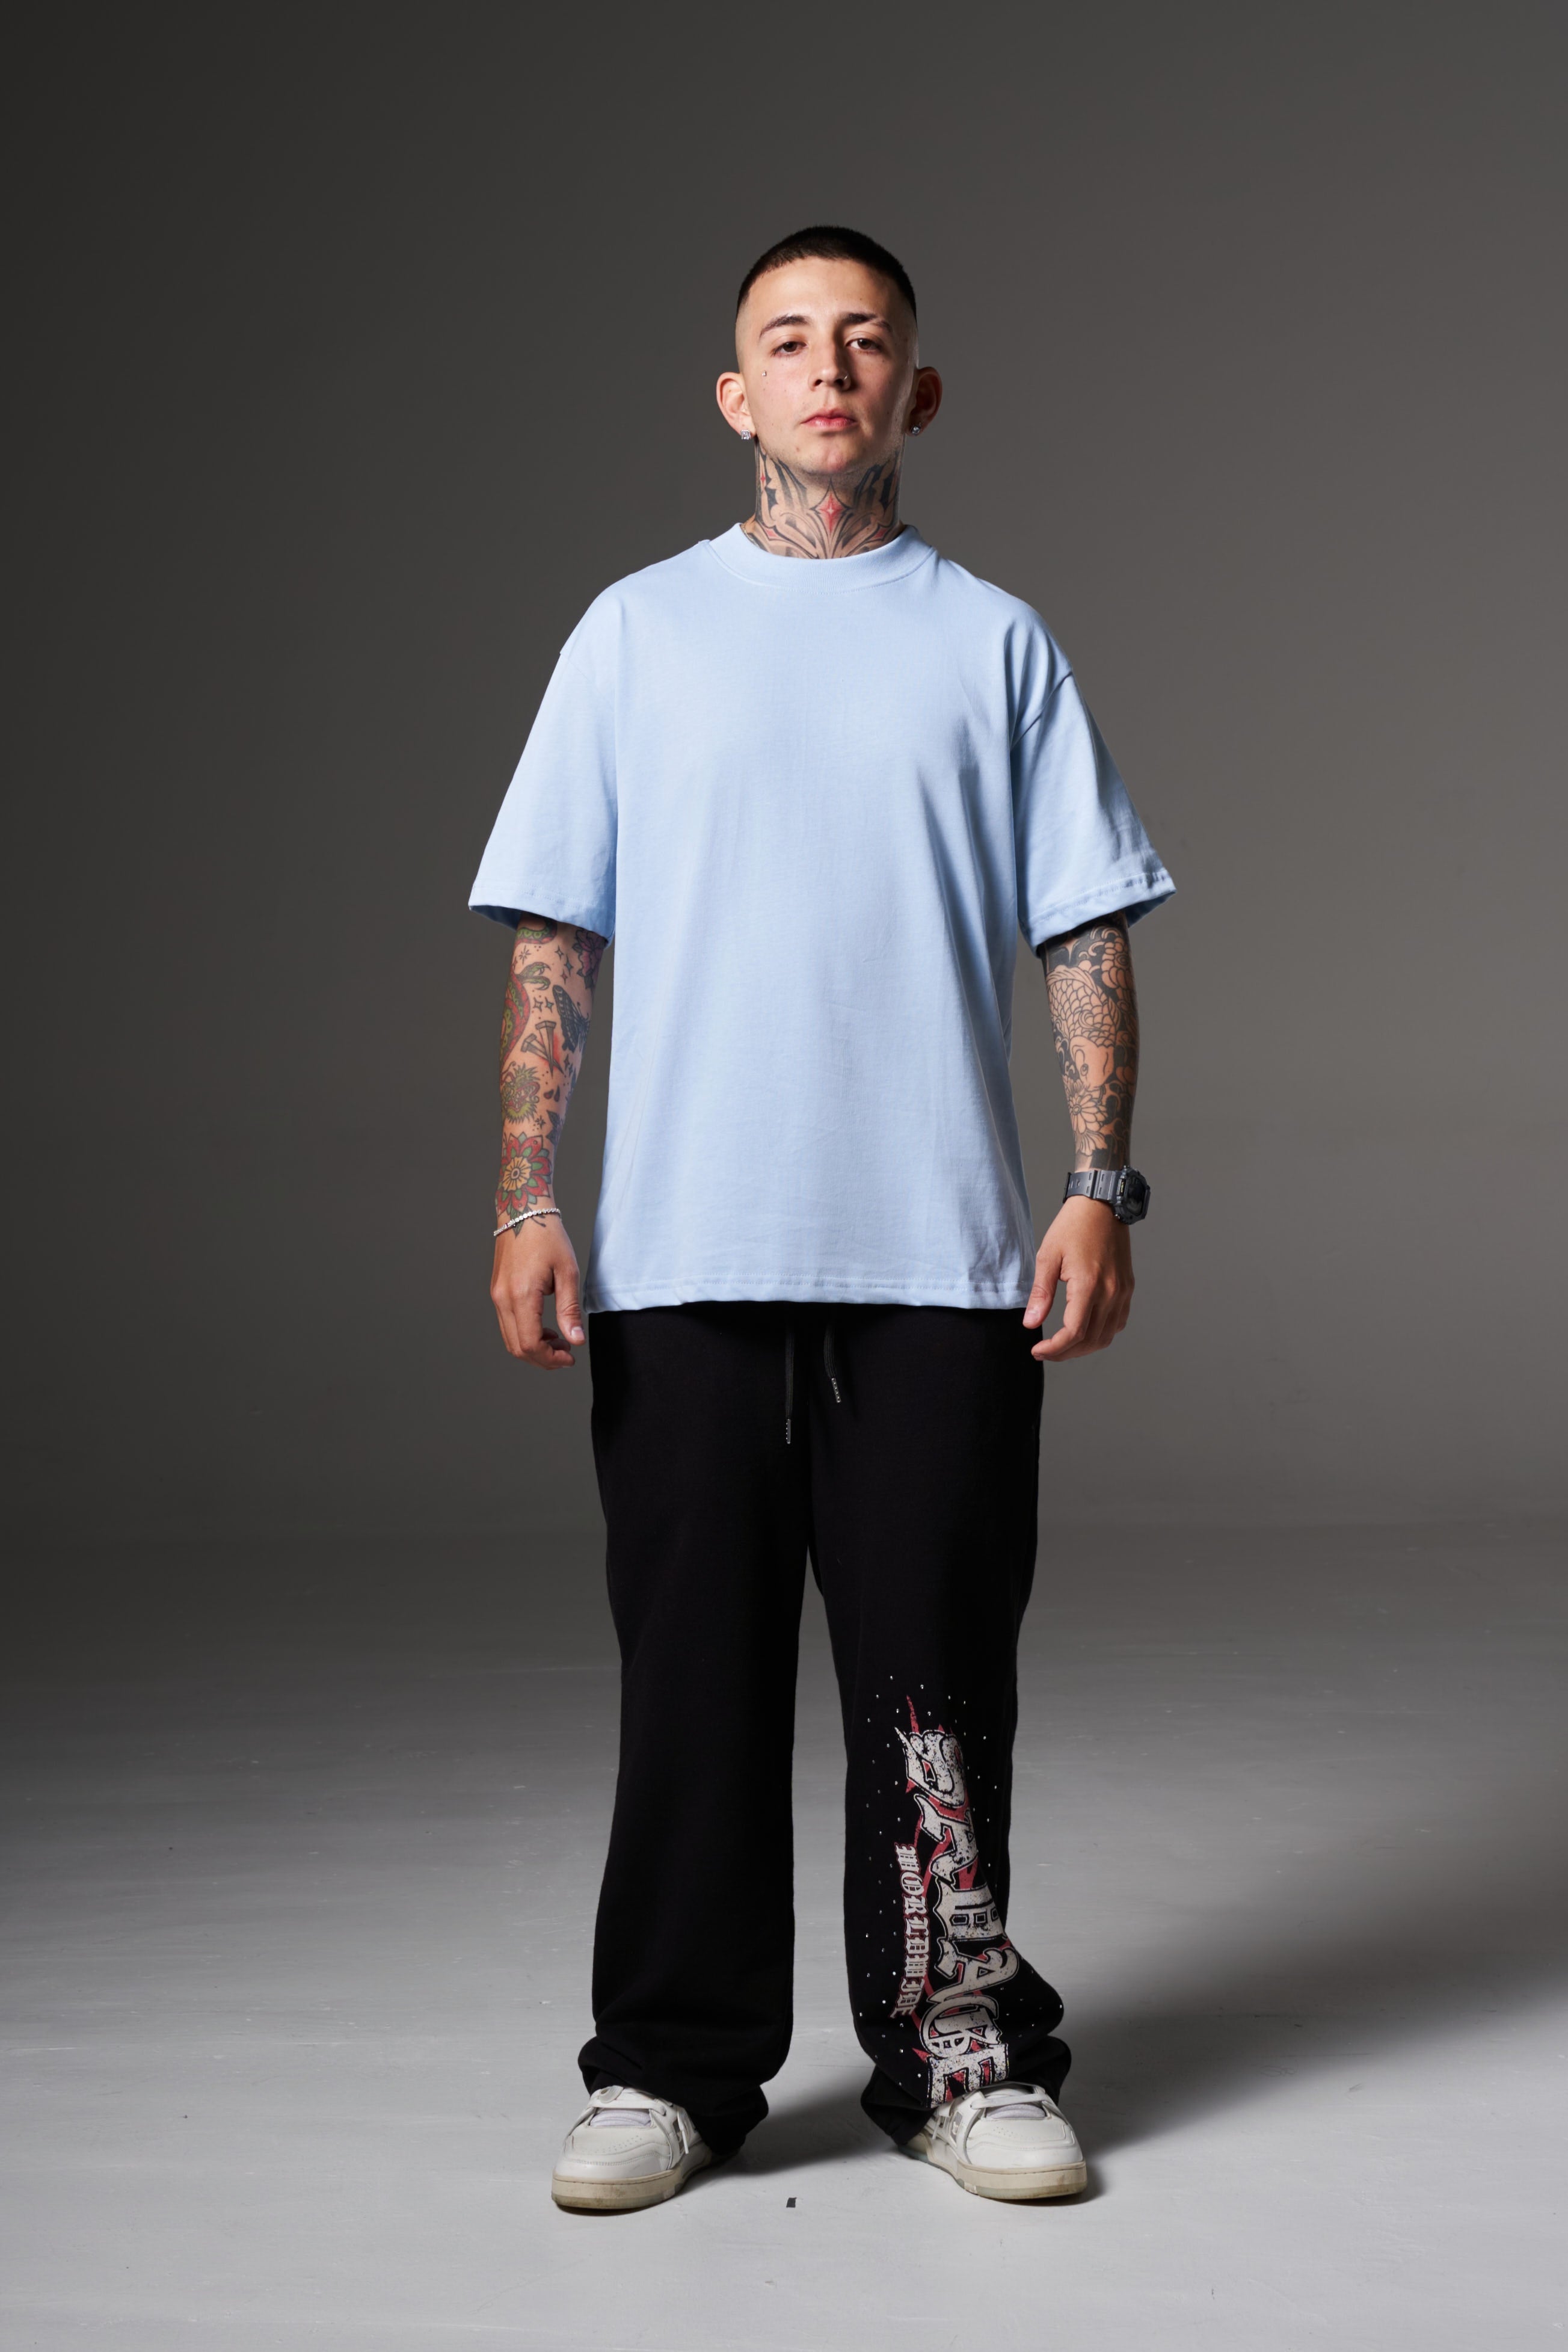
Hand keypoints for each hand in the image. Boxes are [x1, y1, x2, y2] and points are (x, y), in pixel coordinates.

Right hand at [489, 1215, 585, 1367]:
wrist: (523, 1212)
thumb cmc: (547, 1236)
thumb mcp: (567, 1272)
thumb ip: (569, 1310)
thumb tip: (576, 1340)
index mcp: (521, 1295)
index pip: (530, 1344)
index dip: (550, 1359)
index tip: (569, 1358)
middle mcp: (503, 1298)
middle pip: (517, 1348)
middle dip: (543, 1359)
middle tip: (566, 1355)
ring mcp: (497, 1296)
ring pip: (510, 1339)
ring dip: (534, 1348)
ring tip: (558, 1341)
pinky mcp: (497, 1292)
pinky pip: (507, 1325)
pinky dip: (525, 1335)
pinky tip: (544, 1329)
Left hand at [1023, 1196, 1133, 1361]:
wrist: (1102, 1206)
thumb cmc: (1073, 1226)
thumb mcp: (1048, 1256)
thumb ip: (1041, 1293)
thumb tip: (1031, 1324)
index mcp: (1089, 1285)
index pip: (1074, 1333)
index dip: (1054, 1348)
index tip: (1037, 1350)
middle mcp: (1111, 1293)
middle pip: (1090, 1340)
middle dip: (1066, 1353)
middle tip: (1045, 1352)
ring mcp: (1122, 1292)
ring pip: (1106, 1337)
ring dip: (1083, 1348)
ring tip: (1062, 1346)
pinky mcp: (1127, 1289)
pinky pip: (1117, 1323)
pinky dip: (1101, 1335)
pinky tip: (1084, 1332)